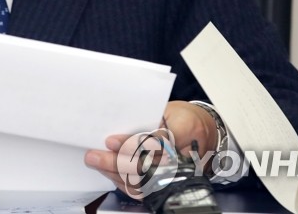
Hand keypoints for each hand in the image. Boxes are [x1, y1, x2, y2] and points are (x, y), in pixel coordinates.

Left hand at [83, 101, 218, 192]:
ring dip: (116, 173)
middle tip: (95, 156)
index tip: (111, 141)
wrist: (202, 133)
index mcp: (186, 130)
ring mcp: (177, 174)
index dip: (132, 143)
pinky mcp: (169, 183)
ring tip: (96, 162)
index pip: (155, 141)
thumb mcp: (169, 109)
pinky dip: (124, 182)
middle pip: (147, 164)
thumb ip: (148, 118)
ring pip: (144, 180)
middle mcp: (184, 156)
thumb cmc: (182, 118)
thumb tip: (118, 124)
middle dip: (117, 162)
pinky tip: (109, 172)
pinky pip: (144, 189)